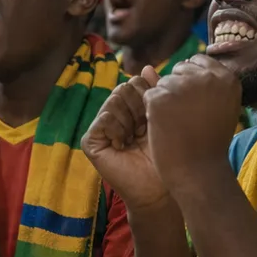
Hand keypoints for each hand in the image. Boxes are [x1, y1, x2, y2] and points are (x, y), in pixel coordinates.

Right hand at [82, 68, 174, 211]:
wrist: (159, 189)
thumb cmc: (165, 155)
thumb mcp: (162, 118)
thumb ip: (154, 93)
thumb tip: (146, 66)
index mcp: (130, 109)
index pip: (135, 83)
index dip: (149, 96)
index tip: (156, 118)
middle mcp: (113, 115)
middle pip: (124, 88)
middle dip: (139, 107)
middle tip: (144, 129)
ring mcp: (100, 128)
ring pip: (114, 100)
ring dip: (130, 119)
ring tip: (134, 138)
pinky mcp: (91, 141)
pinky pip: (104, 117)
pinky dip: (118, 129)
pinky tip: (124, 144)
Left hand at [143, 54, 242, 196]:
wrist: (200, 172)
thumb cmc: (209, 143)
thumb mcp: (218, 106)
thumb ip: (199, 82)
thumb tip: (148, 67)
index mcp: (227, 77)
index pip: (199, 62)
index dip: (193, 83)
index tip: (197, 105)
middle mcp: (207, 76)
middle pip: (180, 70)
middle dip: (178, 90)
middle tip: (189, 118)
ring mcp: (182, 86)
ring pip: (163, 83)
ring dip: (166, 101)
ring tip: (180, 124)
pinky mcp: (160, 98)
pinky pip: (149, 96)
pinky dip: (153, 112)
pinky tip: (167, 127)